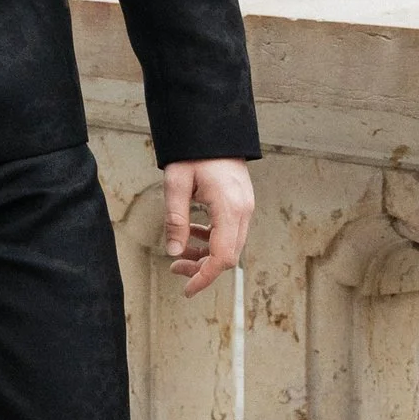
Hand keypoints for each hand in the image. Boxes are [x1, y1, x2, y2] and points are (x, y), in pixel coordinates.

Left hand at [162, 158, 252, 297]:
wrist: (213, 130)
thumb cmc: (193, 153)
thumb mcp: (176, 185)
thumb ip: (175, 220)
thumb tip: (173, 252)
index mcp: (229, 208)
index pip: (223, 257)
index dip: (205, 277)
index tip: (188, 289)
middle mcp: (243, 211)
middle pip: (228, 255)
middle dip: (202, 267)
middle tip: (174, 267)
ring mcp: (246, 207)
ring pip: (230, 245)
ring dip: (206, 253)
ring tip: (180, 251)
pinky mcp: (242, 204)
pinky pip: (230, 232)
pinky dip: (212, 239)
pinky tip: (193, 233)